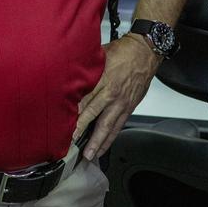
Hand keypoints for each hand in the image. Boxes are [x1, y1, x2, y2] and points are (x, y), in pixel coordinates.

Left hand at [74, 35, 158, 159]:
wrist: (146, 52)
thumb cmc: (123, 51)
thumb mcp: (100, 55)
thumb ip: (86, 68)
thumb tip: (68, 73)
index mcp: (103, 79)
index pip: (84, 100)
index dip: (73, 113)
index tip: (61, 125)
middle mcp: (112, 93)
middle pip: (94, 116)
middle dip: (82, 132)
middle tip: (72, 145)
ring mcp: (122, 102)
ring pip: (108, 126)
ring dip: (98, 142)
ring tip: (89, 155)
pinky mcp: (129, 107)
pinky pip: (119, 126)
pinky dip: (110, 138)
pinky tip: (103, 147)